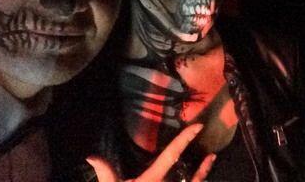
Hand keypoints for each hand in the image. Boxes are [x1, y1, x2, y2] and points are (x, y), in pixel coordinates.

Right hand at [87, 124, 215, 181]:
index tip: (198, 126)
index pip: (171, 154)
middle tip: (213, 156)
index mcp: (153, 179)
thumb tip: (91, 155)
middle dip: (203, 169)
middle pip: (192, 178)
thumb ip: (106, 172)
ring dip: (202, 177)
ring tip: (211, 164)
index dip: (185, 138)